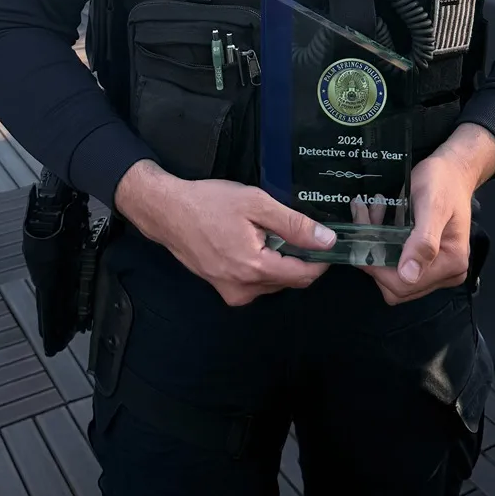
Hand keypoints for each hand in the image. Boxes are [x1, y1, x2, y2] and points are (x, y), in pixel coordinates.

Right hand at [115, 160, 335, 305]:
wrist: (167, 212)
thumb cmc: (209, 203)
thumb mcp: (256, 203)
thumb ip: (293, 224)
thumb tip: (327, 240)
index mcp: (255, 268)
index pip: (304, 276)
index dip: (320, 260)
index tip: (326, 241)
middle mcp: (244, 289)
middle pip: (289, 280)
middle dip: (298, 258)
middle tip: (294, 229)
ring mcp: (231, 293)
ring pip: (273, 282)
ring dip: (279, 262)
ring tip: (267, 232)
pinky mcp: (222, 290)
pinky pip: (255, 283)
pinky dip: (261, 266)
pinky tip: (251, 242)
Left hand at [365, 123, 494, 305]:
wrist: (452, 171)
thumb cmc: (443, 182)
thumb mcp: (432, 205)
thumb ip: (423, 241)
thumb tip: (408, 276)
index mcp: (451, 264)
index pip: (404, 284)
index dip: (377, 267)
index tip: (360, 236)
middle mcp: (446, 274)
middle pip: (396, 285)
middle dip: (374, 254)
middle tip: (364, 217)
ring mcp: (435, 269)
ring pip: (391, 275)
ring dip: (375, 247)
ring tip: (370, 213)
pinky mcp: (425, 261)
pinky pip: (396, 263)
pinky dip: (381, 243)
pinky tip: (378, 218)